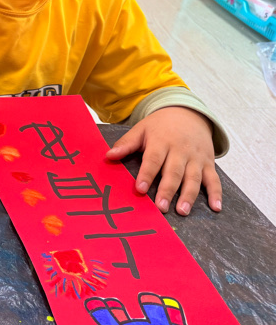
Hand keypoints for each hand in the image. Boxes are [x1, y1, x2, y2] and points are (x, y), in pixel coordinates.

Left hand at [106, 106, 220, 215]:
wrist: (188, 113)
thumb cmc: (160, 126)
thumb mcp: (141, 130)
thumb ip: (126, 144)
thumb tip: (109, 156)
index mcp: (161, 142)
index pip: (153, 159)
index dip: (147, 174)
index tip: (140, 189)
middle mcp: (180, 150)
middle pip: (174, 171)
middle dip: (168, 190)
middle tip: (161, 207)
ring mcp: (196, 157)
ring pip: (194, 178)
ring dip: (189, 195)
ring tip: (183, 211)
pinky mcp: (209, 163)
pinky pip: (214, 179)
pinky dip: (216, 193)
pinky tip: (215, 207)